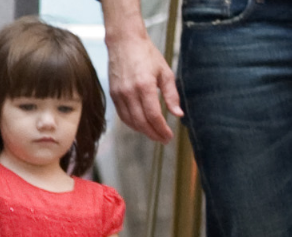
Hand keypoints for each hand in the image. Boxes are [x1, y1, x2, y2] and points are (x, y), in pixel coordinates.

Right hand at [105, 26, 182, 142]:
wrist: (124, 42)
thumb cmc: (147, 54)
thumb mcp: (165, 72)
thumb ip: (171, 95)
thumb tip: (178, 114)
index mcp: (145, 86)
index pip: (153, 116)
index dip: (161, 129)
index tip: (169, 136)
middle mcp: (130, 92)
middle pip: (141, 122)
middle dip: (153, 134)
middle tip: (163, 139)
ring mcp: (119, 94)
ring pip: (130, 122)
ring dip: (143, 131)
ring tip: (154, 134)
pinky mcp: (113, 94)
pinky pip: (122, 116)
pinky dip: (132, 124)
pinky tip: (141, 125)